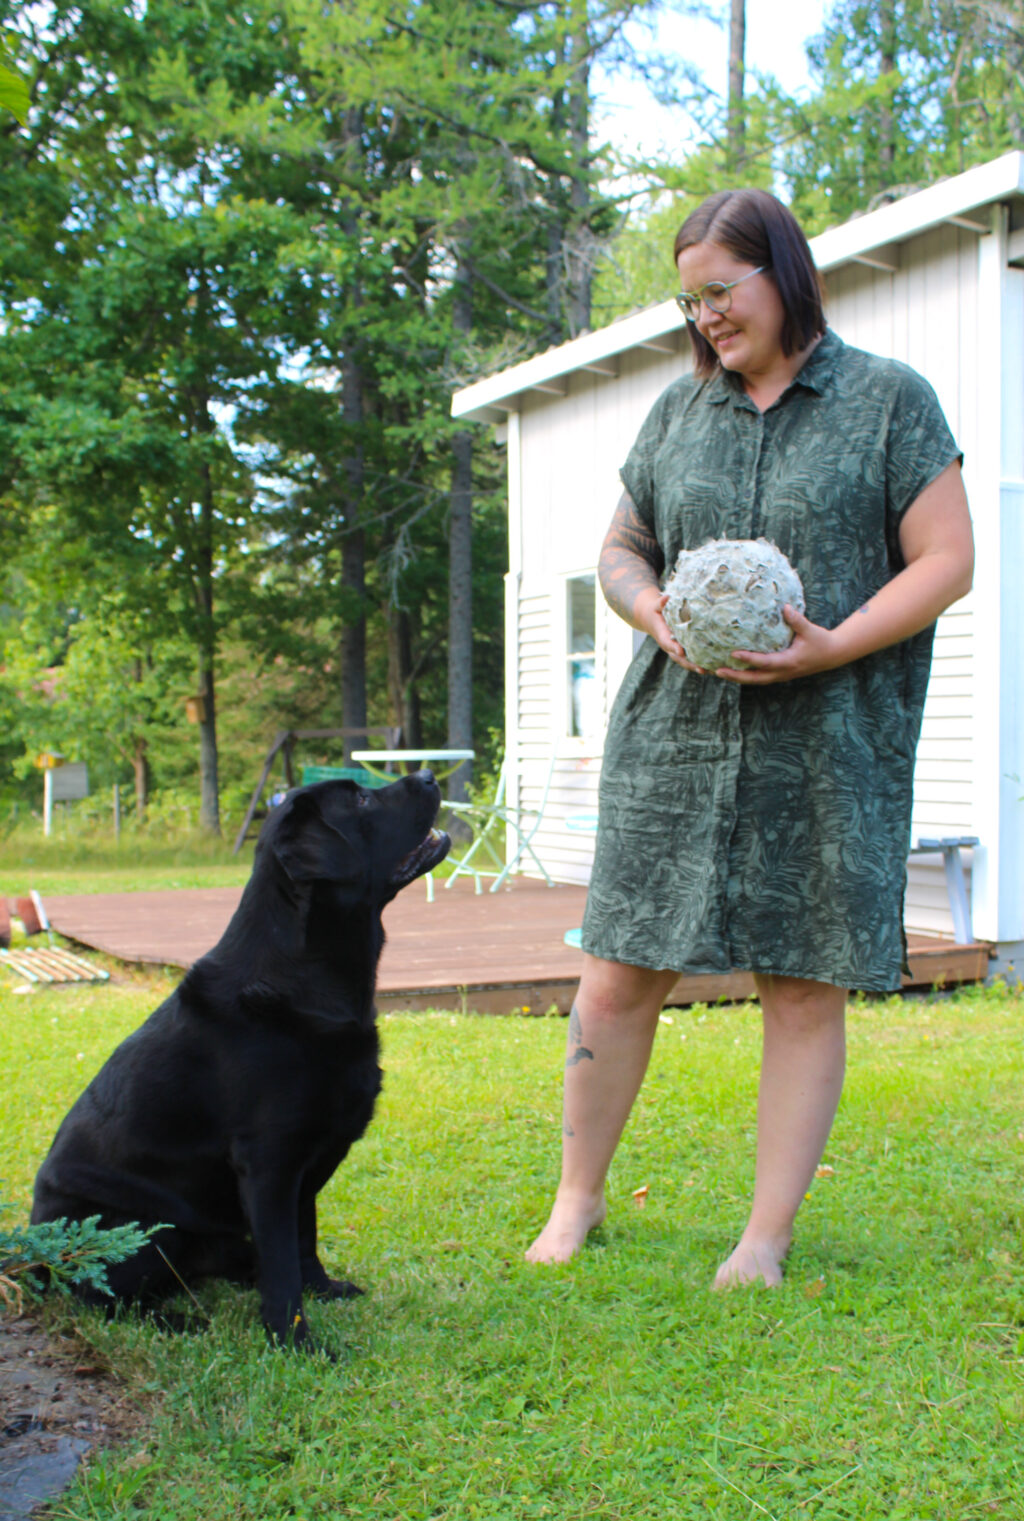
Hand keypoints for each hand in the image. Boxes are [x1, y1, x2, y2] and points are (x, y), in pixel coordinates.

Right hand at [637, 588, 704, 672]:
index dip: (674, 648)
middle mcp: (669, 646)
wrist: (652, 620)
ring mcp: (676, 650)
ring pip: (686, 662)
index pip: (667, 643)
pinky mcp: (682, 651)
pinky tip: (713, 667)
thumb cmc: (656, 612)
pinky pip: (691, 659)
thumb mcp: (656, 606)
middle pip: (679, 658)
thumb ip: (661, 603)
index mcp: (662, 636)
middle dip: (689, 664)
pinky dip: (700, 664)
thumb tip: (667, 597)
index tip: (681, 651)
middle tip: (701, 668)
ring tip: (710, 671)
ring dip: (697, 667)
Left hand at [714, 605, 842, 683]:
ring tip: (719, 673)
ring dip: (738, 678)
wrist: (832, 655)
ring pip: (756, 681)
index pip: (765, 662)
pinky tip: (733, 670)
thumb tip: (784, 607)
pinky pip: (760, 678)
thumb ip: (797, 619)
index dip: (749, 659)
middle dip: (736, 676)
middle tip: (717, 671)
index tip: (733, 653)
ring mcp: (781, 676)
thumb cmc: (820, 640)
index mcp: (789, 662)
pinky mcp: (780, 675)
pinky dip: (746, 676)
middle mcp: (783, 673)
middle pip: (755, 679)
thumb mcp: (810, 629)